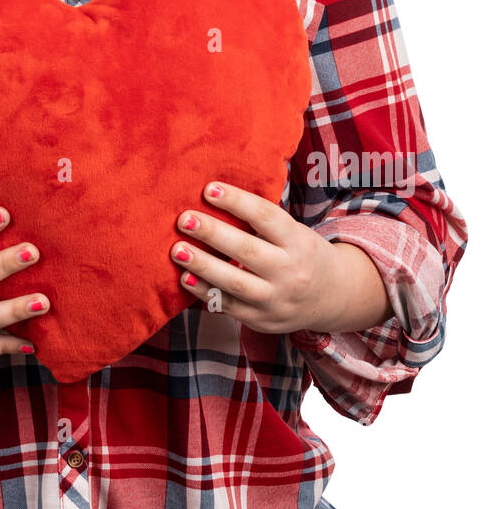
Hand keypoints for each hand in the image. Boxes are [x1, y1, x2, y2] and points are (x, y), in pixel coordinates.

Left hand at [170, 180, 391, 334]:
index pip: (265, 217)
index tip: (208, 189)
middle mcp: (290, 271)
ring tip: (176, 249)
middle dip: (212, 233)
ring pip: (235, 283)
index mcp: (298, 241)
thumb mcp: (293, 231)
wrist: (331, 297)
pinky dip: (203, 291)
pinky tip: (184, 276)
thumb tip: (214, 194)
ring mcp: (276, 299)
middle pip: (247, 250)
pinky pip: (228, 306)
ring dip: (202, 265)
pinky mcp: (262, 319)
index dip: (236, 201)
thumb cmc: (301, 253)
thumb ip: (261, 220)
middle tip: (184, 219)